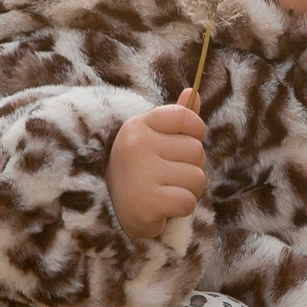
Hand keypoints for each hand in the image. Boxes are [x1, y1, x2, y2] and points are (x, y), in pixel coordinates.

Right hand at [109, 89, 206, 239]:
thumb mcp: (152, 140)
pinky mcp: (146, 201)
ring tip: (166, 192)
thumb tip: (194, 93)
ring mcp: (141, 172)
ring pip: (197, 177)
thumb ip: (176, 119)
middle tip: (168, 177)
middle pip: (197, 151)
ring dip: (188, 190)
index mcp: (138, 126)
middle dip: (191, 168)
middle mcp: (137, 144)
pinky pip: (188, 200)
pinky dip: (181, 208)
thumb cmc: (138, 173)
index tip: (182, 147)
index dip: (195, 132)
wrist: (109, 213)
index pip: (185, 116)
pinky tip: (164, 207)